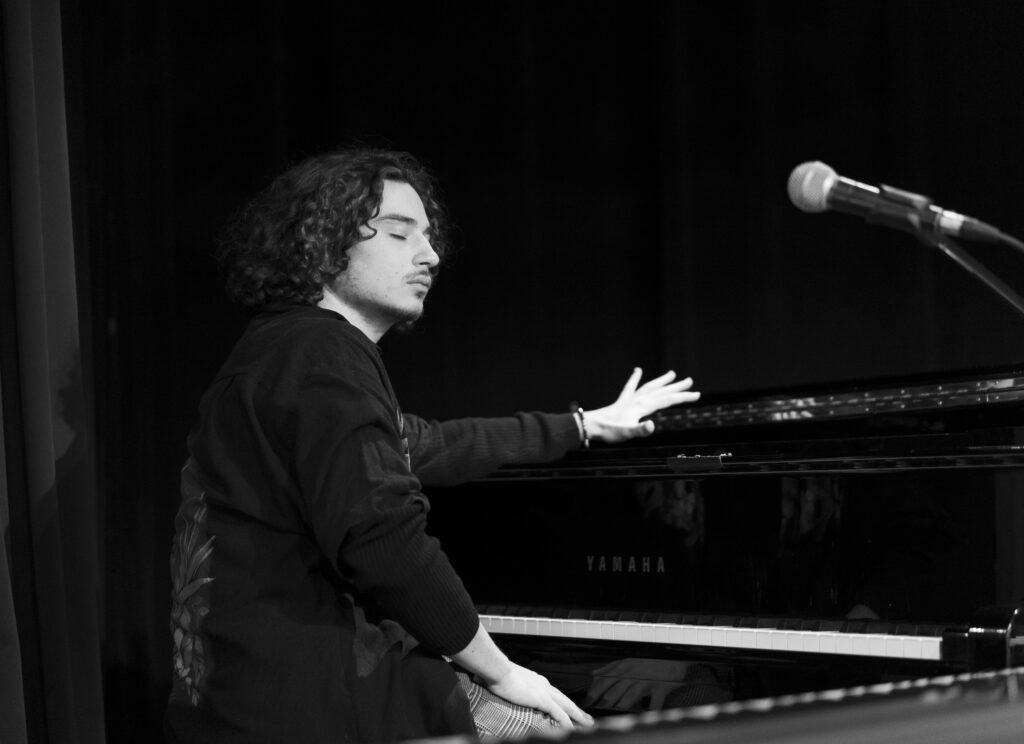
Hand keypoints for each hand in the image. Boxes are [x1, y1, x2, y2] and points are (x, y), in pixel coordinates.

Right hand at [487, 661, 594, 729]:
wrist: (498, 671)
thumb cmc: (499, 674)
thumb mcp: (510, 680)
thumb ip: (516, 687)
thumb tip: (513, 693)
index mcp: (537, 681)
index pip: (555, 694)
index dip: (564, 702)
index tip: (571, 708)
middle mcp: (544, 685)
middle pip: (565, 700)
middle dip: (577, 710)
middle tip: (587, 718)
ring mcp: (545, 692)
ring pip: (568, 706)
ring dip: (578, 716)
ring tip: (587, 724)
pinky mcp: (543, 700)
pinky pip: (560, 714)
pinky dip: (567, 722)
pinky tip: (572, 728)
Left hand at [585, 368, 699, 442]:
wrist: (591, 426)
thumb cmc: (609, 431)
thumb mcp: (627, 433)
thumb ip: (640, 430)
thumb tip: (652, 425)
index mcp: (642, 406)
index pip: (667, 400)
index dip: (683, 397)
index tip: (697, 395)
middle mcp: (638, 400)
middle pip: (661, 391)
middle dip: (676, 387)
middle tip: (690, 381)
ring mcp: (630, 399)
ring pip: (650, 387)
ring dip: (662, 381)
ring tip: (672, 374)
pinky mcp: (623, 401)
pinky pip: (631, 387)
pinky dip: (635, 378)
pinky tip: (637, 370)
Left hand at [585, 658, 689, 710]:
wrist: (672, 655)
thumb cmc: (649, 660)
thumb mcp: (627, 660)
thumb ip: (609, 668)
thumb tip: (593, 674)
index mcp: (623, 668)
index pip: (604, 680)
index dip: (594, 691)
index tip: (587, 701)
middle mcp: (633, 674)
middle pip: (615, 689)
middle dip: (605, 700)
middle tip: (597, 709)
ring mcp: (647, 682)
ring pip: (631, 695)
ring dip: (622, 704)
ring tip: (615, 712)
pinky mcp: (661, 688)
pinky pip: (655, 702)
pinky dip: (651, 709)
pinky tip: (645, 715)